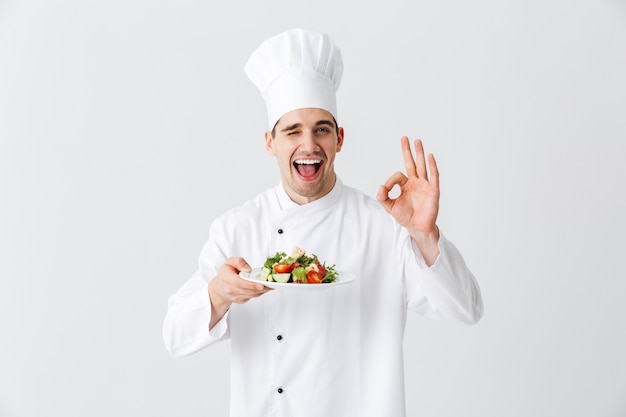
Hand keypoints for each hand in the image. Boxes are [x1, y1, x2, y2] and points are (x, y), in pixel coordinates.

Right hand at [208, 257, 270, 327]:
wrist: (220, 287)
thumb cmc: (226, 273)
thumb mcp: (229, 262)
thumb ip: (239, 262)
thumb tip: (248, 269)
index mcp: (226, 278)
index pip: (239, 283)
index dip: (250, 285)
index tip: (261, 284)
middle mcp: (230, 290)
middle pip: (248, 290)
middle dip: (261, 288)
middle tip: (272, 283)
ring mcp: (235, 297)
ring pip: (252, 294)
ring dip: (263, 290)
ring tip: (271, 285)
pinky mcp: (240, 300)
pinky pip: (252, 296)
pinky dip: (260, 292)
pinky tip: (266, 287)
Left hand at [377, 137, 440, 263]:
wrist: (417, 228)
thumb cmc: (405, 217)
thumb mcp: (390, 207)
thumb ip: (383, 197)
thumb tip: (380, 186)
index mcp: (406, 185)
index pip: (398, 175)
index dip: (391, 180)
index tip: (386, 188)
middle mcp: (416, 182)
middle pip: (412, 163)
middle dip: (408, 151)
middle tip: (405, 138)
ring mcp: (425, 185)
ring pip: (422, 166)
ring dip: (420, 154)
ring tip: (417, 141)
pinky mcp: (433, 190)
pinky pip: (433, 176)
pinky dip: (432, 166)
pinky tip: (430, 156)